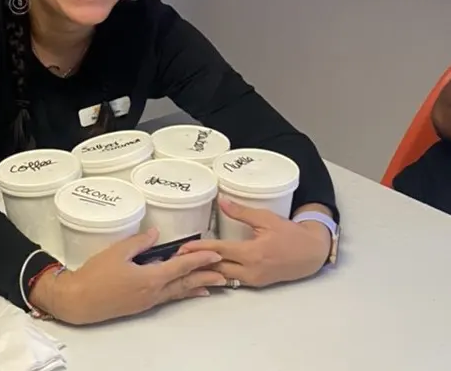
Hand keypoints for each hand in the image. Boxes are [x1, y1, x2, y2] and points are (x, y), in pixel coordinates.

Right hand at [30, 228, 225, 324]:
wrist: (79, 301)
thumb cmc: (95, 275)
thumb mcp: (117, 252)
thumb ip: (139, 242)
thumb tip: (156, 233)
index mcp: (150, 278)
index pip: (180, 267)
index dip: (199, 259)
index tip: (215, 254)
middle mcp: (153, 292)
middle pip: (185, 283)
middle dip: (206, 277)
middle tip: (225, 273)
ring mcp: (148, 300)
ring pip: (178, 292)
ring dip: (197, 287)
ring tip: (214, 285)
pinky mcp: (141, 304)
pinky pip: (168, 297)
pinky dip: (181, 293)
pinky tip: (186, 292)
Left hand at [177, 199, 330, 286]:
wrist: (311, 253)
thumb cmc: (290, 234)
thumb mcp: (266, 218)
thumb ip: (241, 212)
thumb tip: (221, 202)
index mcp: (253, 253)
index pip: (219, 252)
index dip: (199, 249)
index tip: (182, 248)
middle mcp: (251, 270)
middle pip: (216, 268)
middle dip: (195, 264)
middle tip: (175, 258)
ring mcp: (253, 279)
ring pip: (223, 277)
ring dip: (204, 271)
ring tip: (185, 265)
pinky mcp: (256, 283)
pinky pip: (232, 280)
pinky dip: (218, 275)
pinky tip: (206, 271)